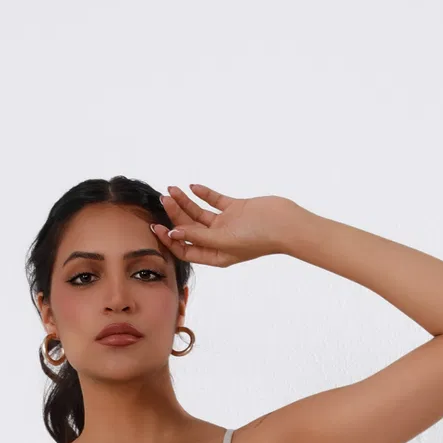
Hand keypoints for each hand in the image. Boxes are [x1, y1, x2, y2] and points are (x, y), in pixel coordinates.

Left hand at [150, 185, 300, 268]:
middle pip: (190, 228)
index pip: (186, 249)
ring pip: (199, 214)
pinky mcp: (235, 209)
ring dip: (185, 202)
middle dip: (175, 214)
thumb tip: (175, 233)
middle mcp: (219, 241)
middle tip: (163, 198)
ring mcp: (227, 225)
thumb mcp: (225, 239)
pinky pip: (215, 201)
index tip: (157, 226)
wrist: (286, 223)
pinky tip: (192, 186)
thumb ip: (199, 236)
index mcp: (215, 255)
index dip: (170, 239)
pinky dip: (204, 194)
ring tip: (172, 189)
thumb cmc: (259, 237)